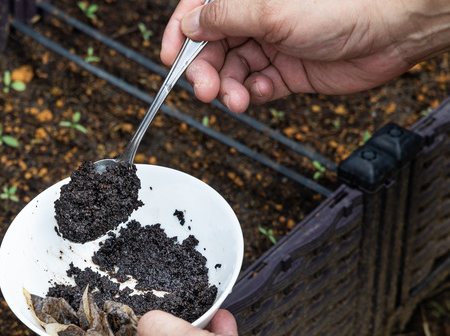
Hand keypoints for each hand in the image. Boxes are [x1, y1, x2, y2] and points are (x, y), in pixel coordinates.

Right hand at [161, 0, 449, 112]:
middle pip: (210, 46)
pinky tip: (263, 93)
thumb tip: (189, 25)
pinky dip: (254, 94)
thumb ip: (223, 17)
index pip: (198, 11)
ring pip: (231, 70)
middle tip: (204, 89)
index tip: (168, 57)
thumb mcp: (269, 9)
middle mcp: (256, 17)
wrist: (393, 29)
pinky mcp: (288, 71)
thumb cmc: (343, 4)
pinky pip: (257, 86)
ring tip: (235, 99)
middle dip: (203, 69)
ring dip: (227, 88)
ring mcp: (271, 44)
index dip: (179, 33)